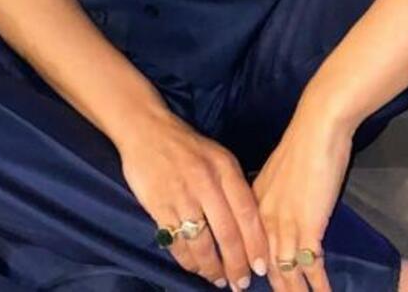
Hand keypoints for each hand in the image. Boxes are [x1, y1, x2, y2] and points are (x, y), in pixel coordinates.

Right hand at [118, 107, 269, 287]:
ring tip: (219, 280)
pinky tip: (195, 267)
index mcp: (224, 168)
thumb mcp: (219, 157)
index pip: (247, 212)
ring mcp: (181, 195)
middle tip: (241, 284)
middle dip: (236, 265)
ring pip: (202, 244)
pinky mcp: (158, 205)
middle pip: (227, 234)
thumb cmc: (188, 146)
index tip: (261, 267)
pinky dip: (187, 261)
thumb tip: (252, 225)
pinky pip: (176, 242)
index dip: (256, 244)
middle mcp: (205, 182)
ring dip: (212, 269)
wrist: (147, 130)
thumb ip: (234, 186)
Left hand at [249, 104, 353, 291]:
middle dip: (273, 289)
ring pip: (285, 271)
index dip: (252, 270)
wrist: (318, 127)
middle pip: (265, 265)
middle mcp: (265, 218)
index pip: (249, 246)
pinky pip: (310, 265)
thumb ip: (275, 196)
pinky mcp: (309, 226)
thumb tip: (280, 210)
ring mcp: (285, 224)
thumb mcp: (279, 173)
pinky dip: (318, 285)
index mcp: (255, 203)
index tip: (249, 287)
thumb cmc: (303, 143)